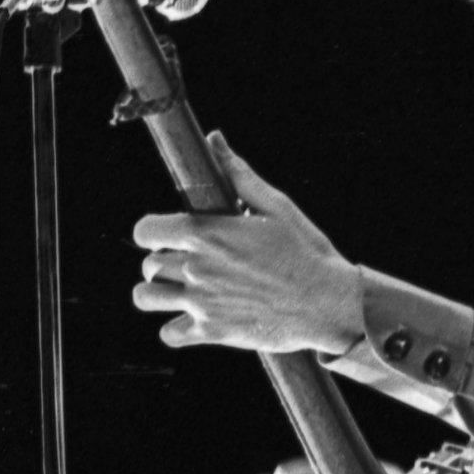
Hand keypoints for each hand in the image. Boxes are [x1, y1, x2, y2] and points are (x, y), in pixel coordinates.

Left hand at [132, 132, 363, 353]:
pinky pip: (169, 334)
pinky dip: (175, 328)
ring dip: (157, 293)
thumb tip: (214, 139)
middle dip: (161, 261)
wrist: (328, 301)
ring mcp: (201, 303)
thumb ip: (238, 174)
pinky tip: (192, 319)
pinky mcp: (212, 332)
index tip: (166, 236)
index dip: (152, 232)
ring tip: (177, 290)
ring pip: (146, 298)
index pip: (145, 231)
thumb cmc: (305, 250)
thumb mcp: (276, 206)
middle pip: (149, 264)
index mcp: (206, 234)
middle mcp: (196, 268)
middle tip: (185, 263)